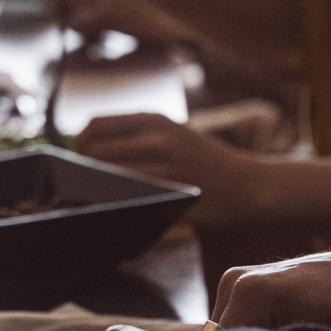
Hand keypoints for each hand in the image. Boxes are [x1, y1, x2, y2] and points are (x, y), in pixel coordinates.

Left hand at [76, 113, 268, 226]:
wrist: (250, 186)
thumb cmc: (205, 162)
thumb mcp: (172, 134)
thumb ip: (134, 137)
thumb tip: (86, 149)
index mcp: (153, 119)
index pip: (94, 126)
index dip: (79, 147)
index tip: (81, 163)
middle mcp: (158, 137)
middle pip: (95, 153)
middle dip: (83, 172)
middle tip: (86, 188)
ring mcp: (166, 167)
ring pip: (109, 178)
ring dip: (98, 192)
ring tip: (100, 201)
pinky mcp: (174, 196)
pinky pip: (131, 201)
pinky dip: (119, 207)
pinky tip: (123, 212)